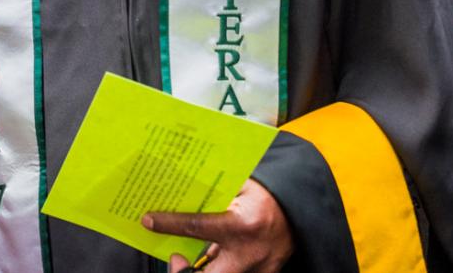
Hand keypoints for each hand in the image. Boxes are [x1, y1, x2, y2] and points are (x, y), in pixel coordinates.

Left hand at [144, 179, 292, 272]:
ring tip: (189, 260)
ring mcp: (258, 271)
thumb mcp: (242, 188)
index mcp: (242, 225)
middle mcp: (249, 254)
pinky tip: (218, 258)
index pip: (196, 227)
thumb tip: (181, 197)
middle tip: (174, 257)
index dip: (168, 224)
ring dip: (204, 271)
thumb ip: (215, 197)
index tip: (148, 220)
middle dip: (183, 271)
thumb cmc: (270, 194)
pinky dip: (222, 269)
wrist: (304, 207)